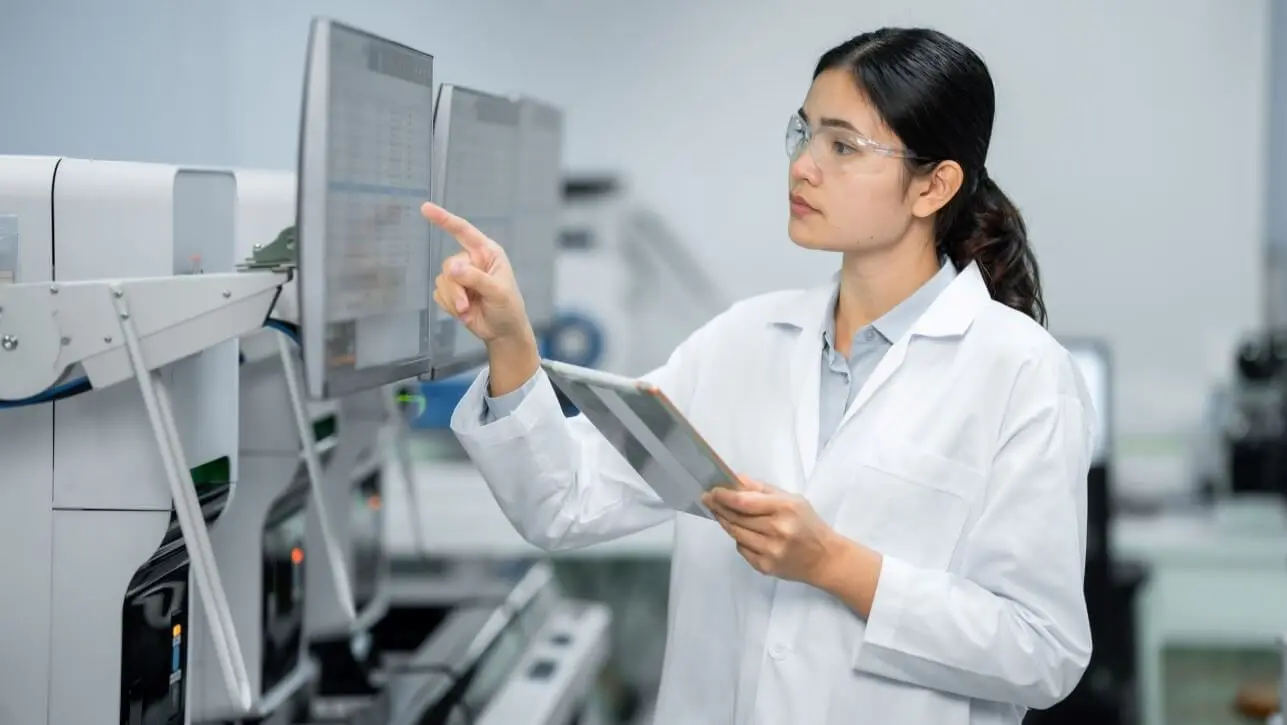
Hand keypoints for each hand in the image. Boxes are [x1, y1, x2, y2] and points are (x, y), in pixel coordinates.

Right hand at [422, 202, 532, 345]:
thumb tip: (451, 268)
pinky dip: (449, 305)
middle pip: (450, 264)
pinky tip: (463, 312)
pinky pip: (439, 294)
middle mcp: (472, 261)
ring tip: (467, 310)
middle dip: (456, 287)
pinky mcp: (451, 292)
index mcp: (487, 253)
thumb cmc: (508, 307)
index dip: (444, 219)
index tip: (425, 208)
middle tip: (466, 304)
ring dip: (454, 299)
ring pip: (443, 281)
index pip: (463, 231)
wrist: (502, 332)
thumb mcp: (497, 292)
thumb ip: (475, 278)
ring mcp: (460, 277)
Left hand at [703, 476, 838, 583]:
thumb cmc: (808, 524)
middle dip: (719, 507)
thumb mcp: (792, 499)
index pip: (744, 502)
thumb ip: (761, 489)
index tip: (712, 491)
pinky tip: (741, 532)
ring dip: (725, 522)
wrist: (825, 559)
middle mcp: (777, 530)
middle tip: (708, 500)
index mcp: (785, 508)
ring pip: (736, 534)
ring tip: (720, 513)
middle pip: (736, 518)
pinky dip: (738, 539)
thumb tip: (734, 479)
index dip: (724, 496)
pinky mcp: (765, 567)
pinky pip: (742, 549)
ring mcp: (770, 551)